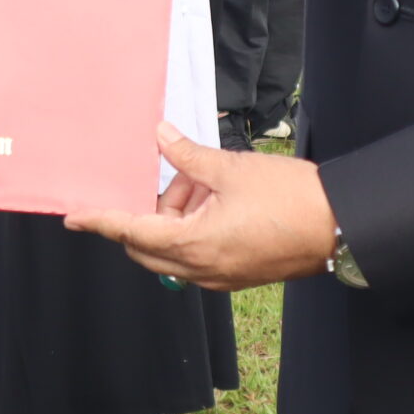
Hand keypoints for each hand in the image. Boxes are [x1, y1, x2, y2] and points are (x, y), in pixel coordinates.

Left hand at [63, 122, 338, 290]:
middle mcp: (201, 269)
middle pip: (147, 247)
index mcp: (194, 244)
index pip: (132, 232)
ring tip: (202, 180)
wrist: (340, 226)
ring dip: (175, 218)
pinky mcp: (236, 275)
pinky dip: (194, 228)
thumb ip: (189, 156)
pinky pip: (197, 256)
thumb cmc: (290, 197)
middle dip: (146, 213)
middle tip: (166, 179)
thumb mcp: (232, 168)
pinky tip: (213, 198)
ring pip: (173, 250)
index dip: (101, 222)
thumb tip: (161, 136)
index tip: (73, 218)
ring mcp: (220, 277)